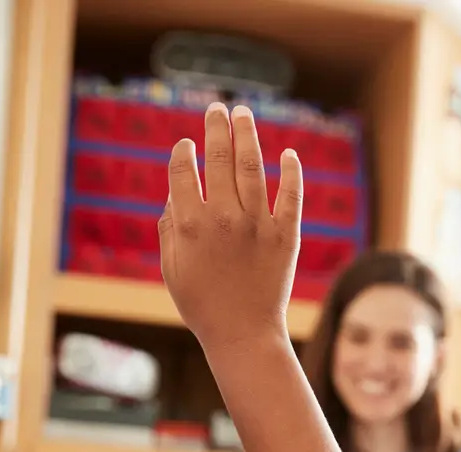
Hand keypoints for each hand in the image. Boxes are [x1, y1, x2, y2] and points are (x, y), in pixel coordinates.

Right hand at [160, 104, 302, 355]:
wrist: (243, 335)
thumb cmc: (202, 305)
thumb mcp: (172, 269)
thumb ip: (169, 228)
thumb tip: (175, 195)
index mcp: (191, 224)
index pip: (182, 170)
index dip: (183, 152)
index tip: (186, 146)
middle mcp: (224, 217)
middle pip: (218, 156)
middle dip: (216, 126)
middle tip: (217, 108)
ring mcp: (258, 223)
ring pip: (252, 165)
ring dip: (247, 133)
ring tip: (243, 114)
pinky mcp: (286, 234)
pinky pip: (290, 194)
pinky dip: (291, 171)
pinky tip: (288, 154)